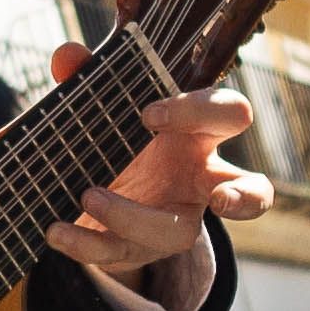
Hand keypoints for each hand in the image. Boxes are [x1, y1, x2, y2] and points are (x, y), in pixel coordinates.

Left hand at [36, 50, 265, 280]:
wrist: (97, 193)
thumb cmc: (119, 137)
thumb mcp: (107, 108)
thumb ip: (88, 79)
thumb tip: (67, 57)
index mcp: (202, 134)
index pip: (229, 114)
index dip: (197, 111)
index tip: (149, 114)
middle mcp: (201, 181)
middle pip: (253, 192)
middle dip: (243, 198)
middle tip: (219, 199)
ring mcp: (174, 220)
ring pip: (177, 234)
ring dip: (133, 218)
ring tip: (89, 196)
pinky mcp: (138, 249)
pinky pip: (121, 254)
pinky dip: (86, 244)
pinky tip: (56, 231)